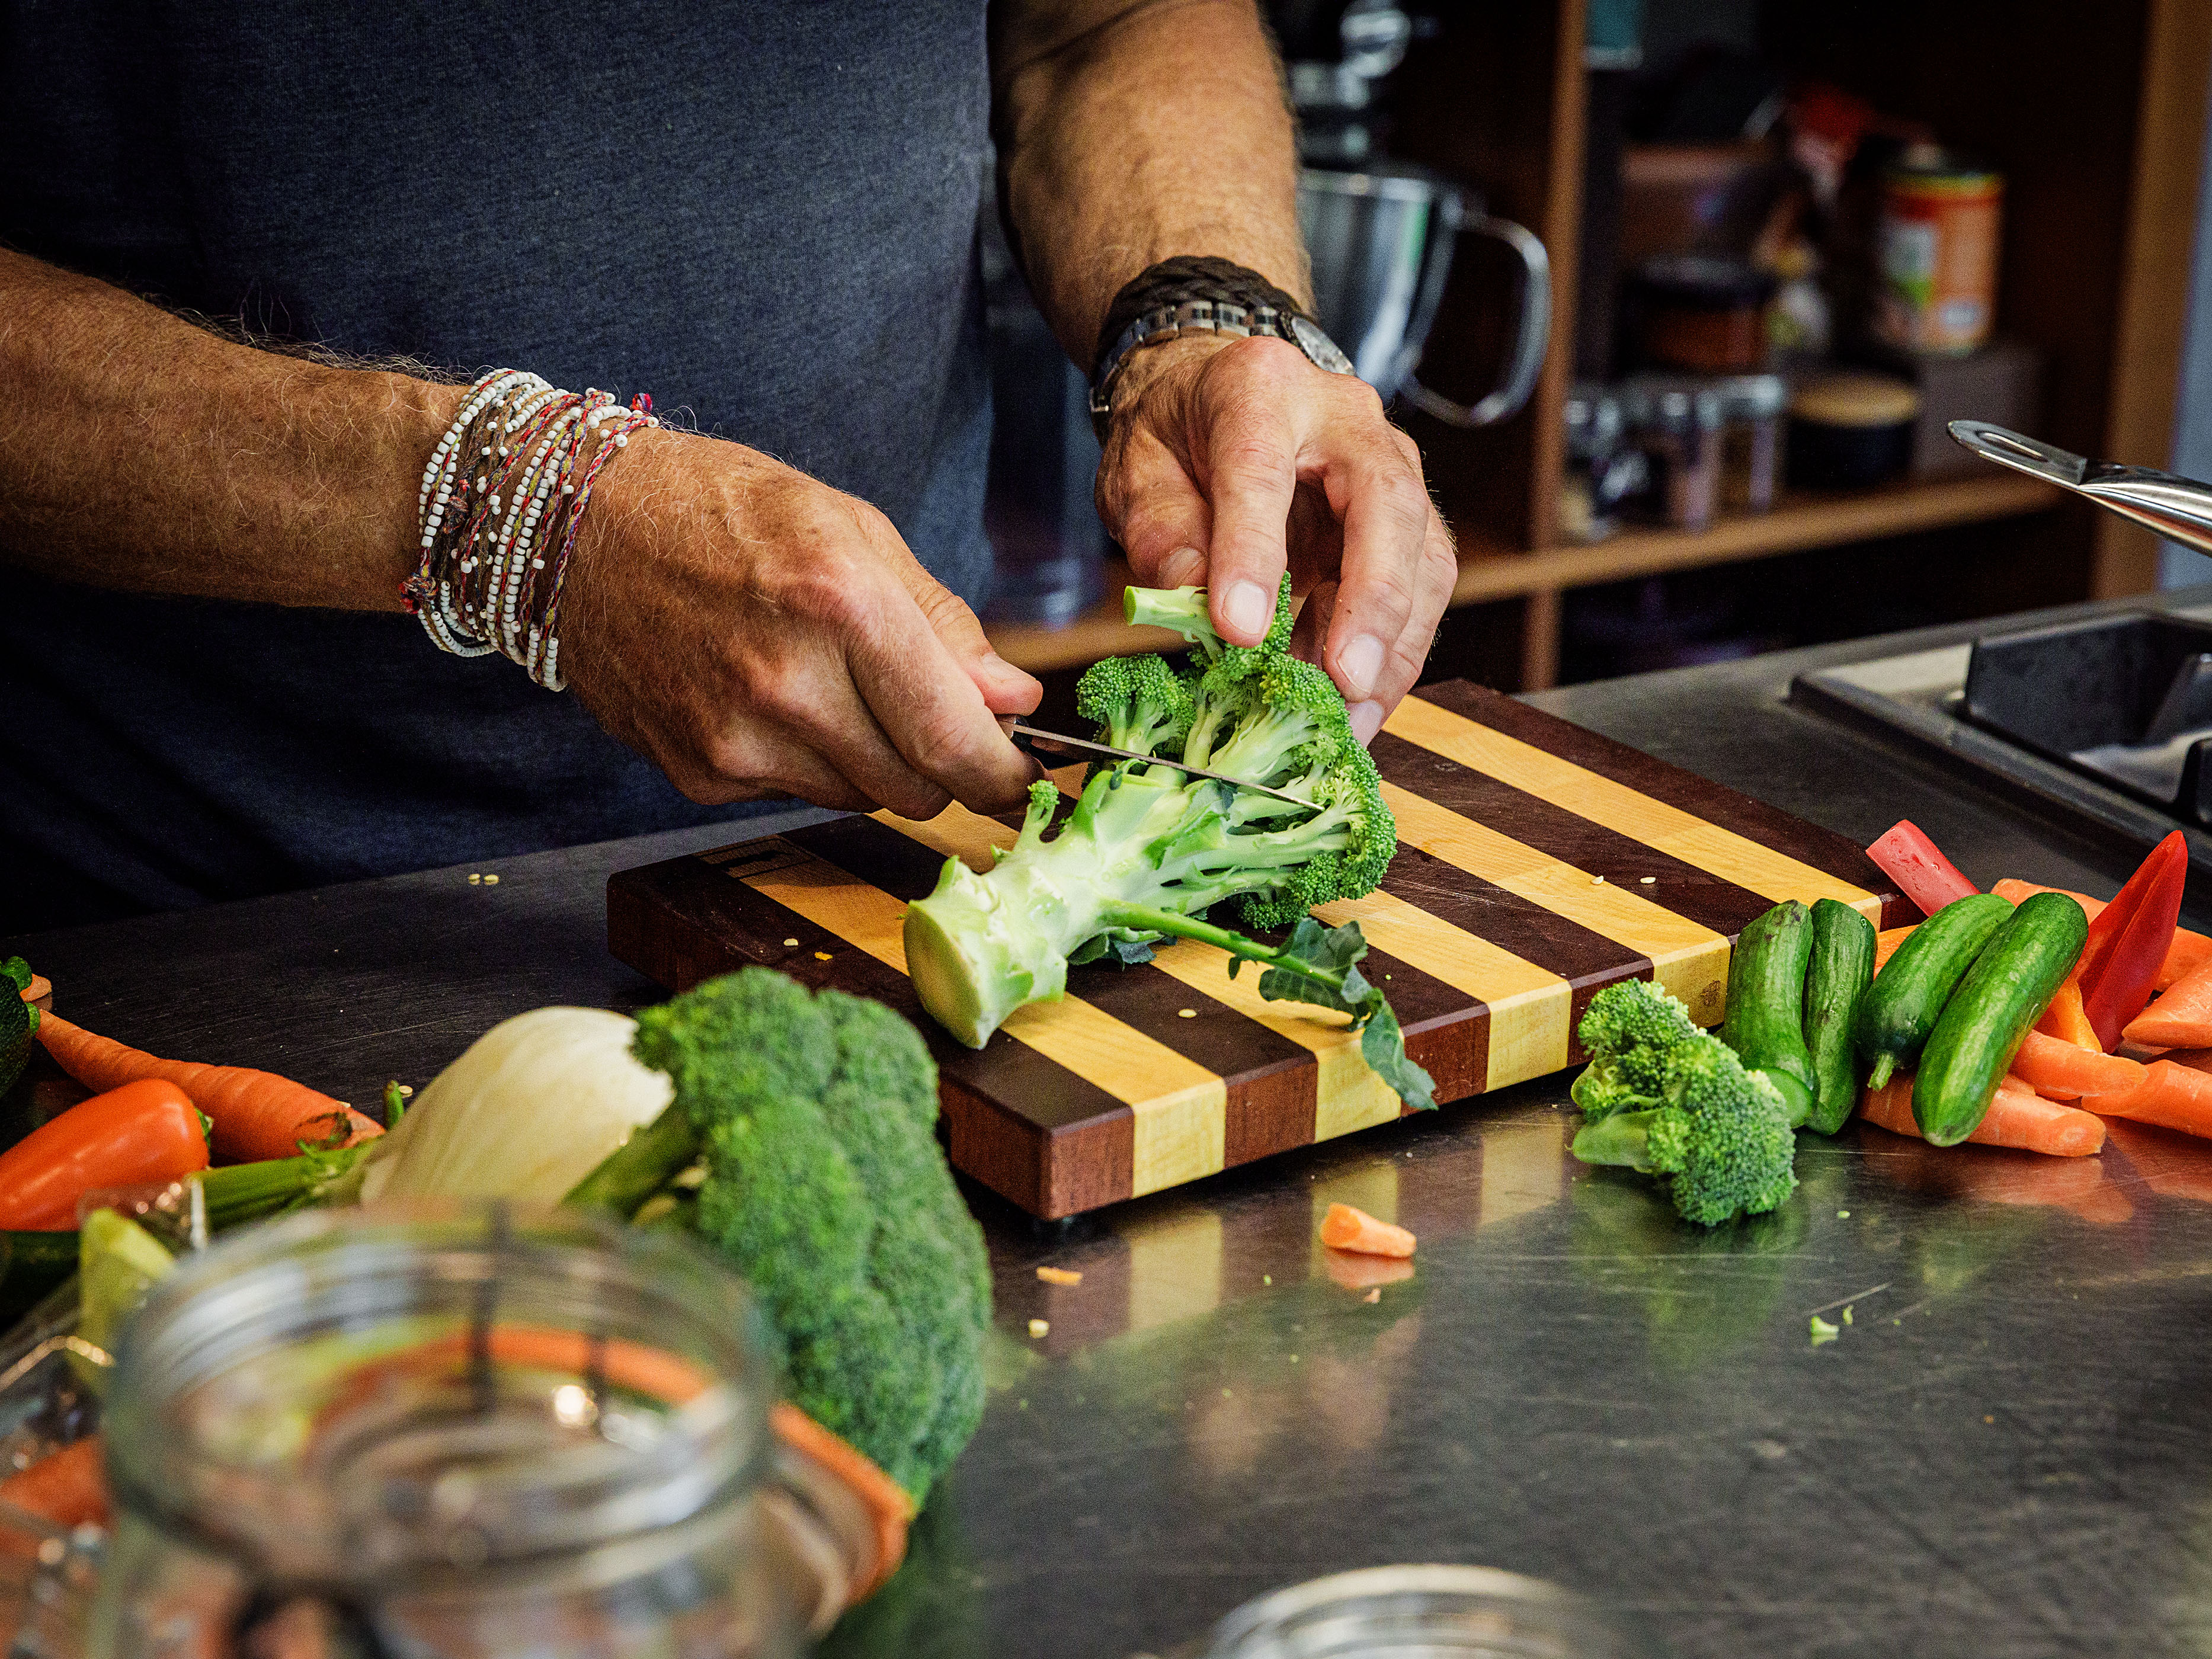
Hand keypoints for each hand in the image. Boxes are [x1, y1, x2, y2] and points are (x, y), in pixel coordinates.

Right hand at [557, 428, 1041, 817]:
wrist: (578, 529)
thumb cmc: (723, 511)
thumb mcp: (854, 530)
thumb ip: (943, 623)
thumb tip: (1015, 700)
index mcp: (841, 604)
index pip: (954, 739)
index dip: (1004, 772)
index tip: (1023, 774)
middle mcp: (788, 683)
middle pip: (917, 786)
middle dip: (945, 765)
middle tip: (935, 719)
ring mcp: (736, 738)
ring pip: (861, 797)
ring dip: (876, 761)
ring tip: (838, 686)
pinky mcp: (699, 773)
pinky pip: (794, 793)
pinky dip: (808, 761)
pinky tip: (773, 698)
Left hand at [1095, 333, 1456, 743]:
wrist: (1213, 392)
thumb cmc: (1175, 434)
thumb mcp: (1137, 475)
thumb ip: (1163, 536)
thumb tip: (1195, 610)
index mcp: (1258, 389)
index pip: (1260, 471)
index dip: (1253, 553)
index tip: (1240, 631)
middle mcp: (1343, 416)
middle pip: (1384, 502)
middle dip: (1371, 600)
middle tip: (1344, 679)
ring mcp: (1390, 462)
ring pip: (1422, 552)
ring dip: (1392, 644)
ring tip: (1348, 715)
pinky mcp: (1407, 515)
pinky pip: (1422, 586)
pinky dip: (1394, 653)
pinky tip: (1357, 702)